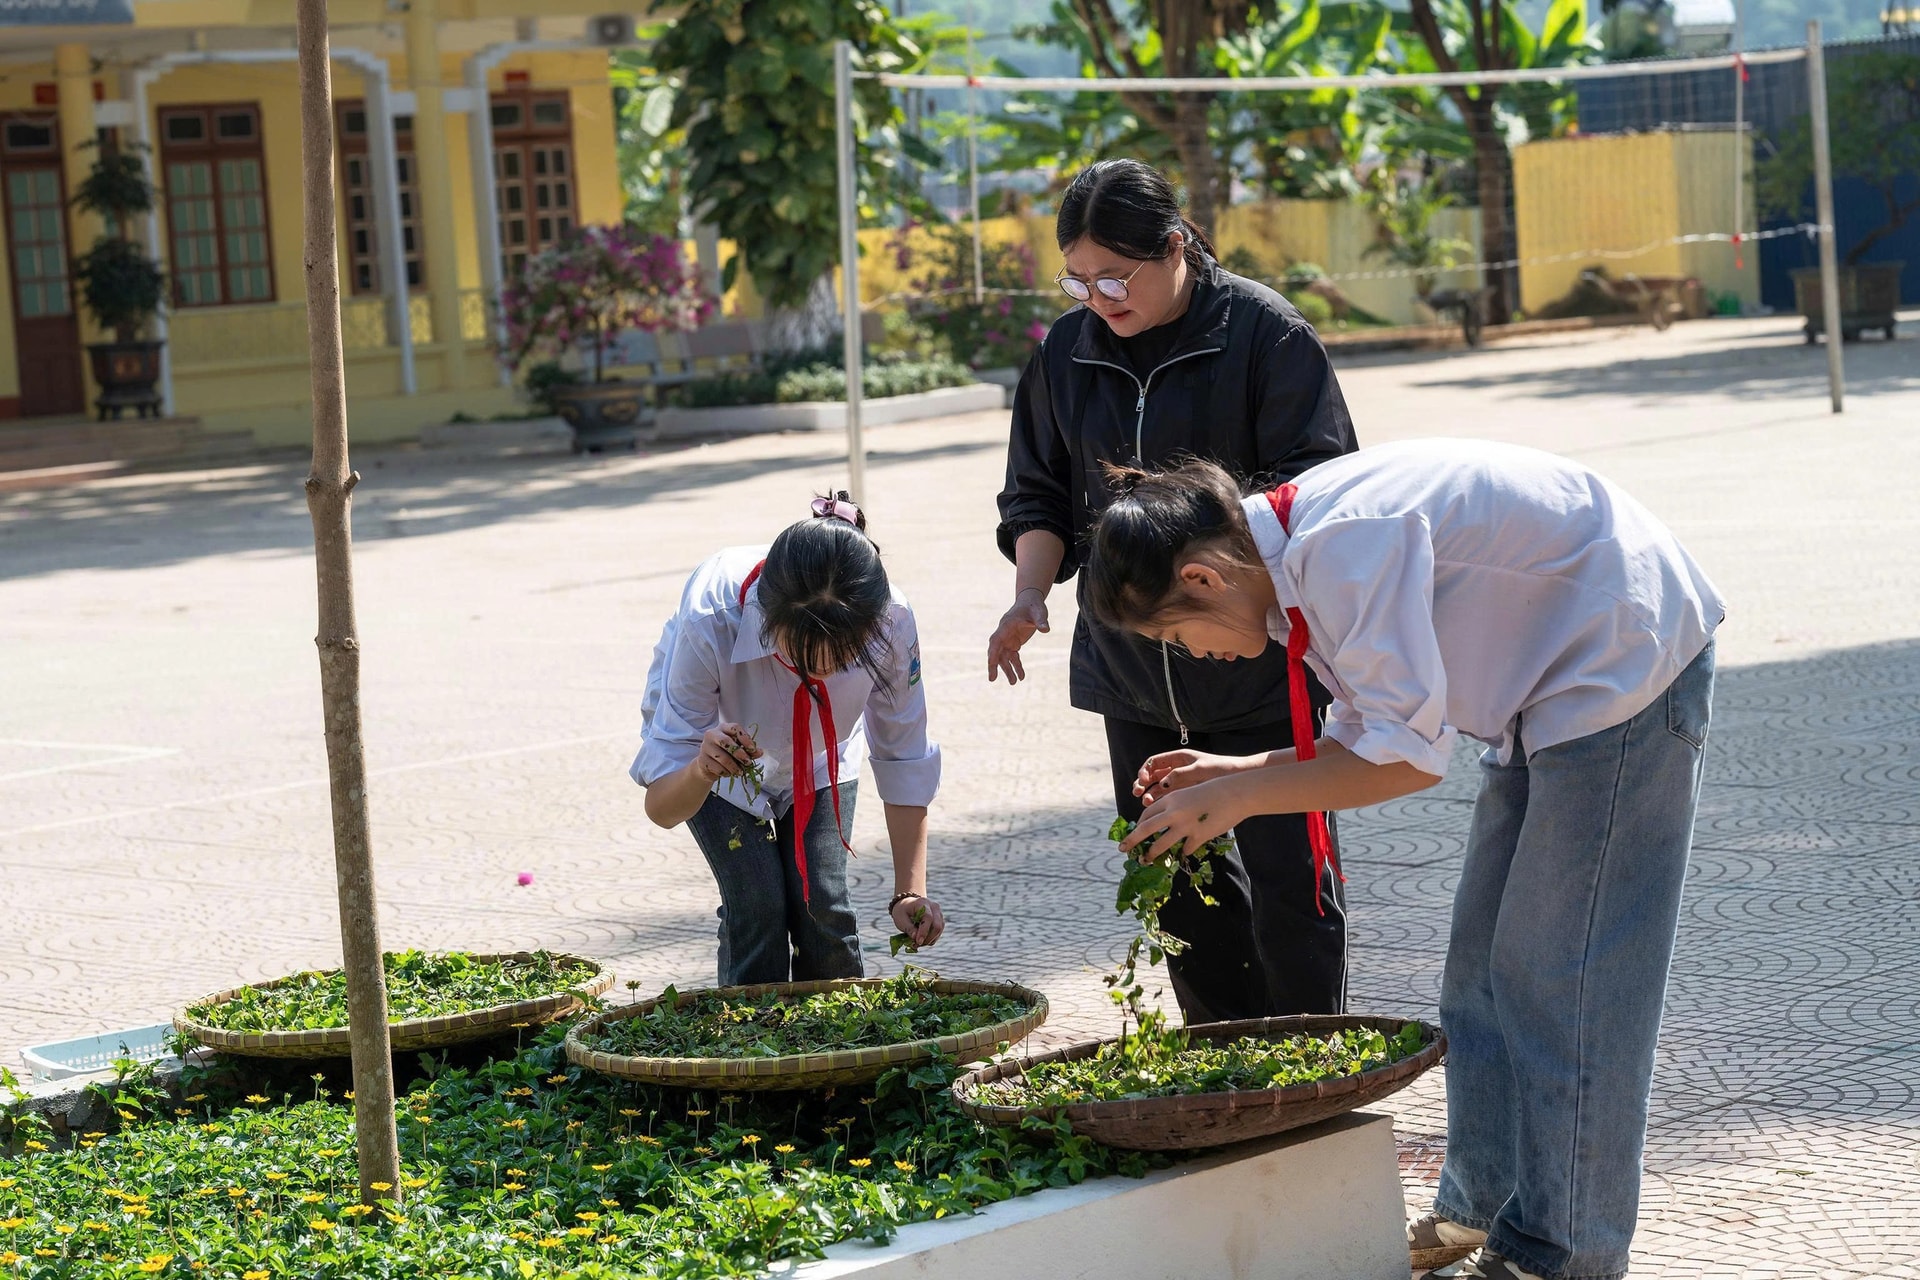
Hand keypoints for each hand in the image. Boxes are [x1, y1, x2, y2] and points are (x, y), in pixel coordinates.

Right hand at [698, 723, 759, 781]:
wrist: (708, 765)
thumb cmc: (726, 753)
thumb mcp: (739, 749)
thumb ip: (749, 750)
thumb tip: (760, 752)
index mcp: (723, 728)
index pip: (735, 728)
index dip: (745, 738)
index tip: (753, 749)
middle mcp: (712, 734)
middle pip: (726, 741)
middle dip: (739, 753)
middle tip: (748, 763)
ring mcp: (705, 747)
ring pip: (722, 757)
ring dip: (734, 767)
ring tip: (740, 772)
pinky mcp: (701, 760)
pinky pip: (716, 768)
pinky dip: (726, 772)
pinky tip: (729, 773)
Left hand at [890, 894, 945, 947]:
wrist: (907, 904)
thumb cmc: (902, 911)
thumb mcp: (900, 919)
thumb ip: (909, 928)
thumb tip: (916, 939)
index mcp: (922, 903)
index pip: (928, 918)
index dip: (924, 931)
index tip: (918, 942)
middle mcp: (934, 907)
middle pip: (937, 925)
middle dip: (928, 938)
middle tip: (916, 945)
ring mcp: (939, 913)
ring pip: (939, 930)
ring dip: (929, 940)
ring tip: (917, 944)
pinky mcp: (940, 920)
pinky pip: (938, 932)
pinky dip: (931, 939)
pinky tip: (922, 941)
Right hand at [987, 591, 1049, 684]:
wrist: (1031, 602)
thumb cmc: (1034, 606)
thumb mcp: (1039, 613)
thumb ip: (1041, 621)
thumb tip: (1046, 630)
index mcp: (1006, 625)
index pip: (996, 640)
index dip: (992, 652)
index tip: (990, 663)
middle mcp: (1004, 633)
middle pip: (995, 651)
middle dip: (993, 665)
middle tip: (992, 679)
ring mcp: (1008, 639)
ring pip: (1004, 657)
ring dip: (1008, 669)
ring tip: (1014, 682)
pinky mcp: (1014, 643)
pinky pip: (1013, 657)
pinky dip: (1016, 666)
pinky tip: (1021, 676)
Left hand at [1118, 776, 1245, 860]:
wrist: (1235, 793)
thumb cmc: (1213, 791)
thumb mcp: (1188, 794)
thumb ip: (1175, 807)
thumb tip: (1163, 821)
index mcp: (1170, 800)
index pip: (1147, 815)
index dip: (1139, 825)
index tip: (1135, 832)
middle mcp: (1174, 813)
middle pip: (1146, 829)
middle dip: (1132, 841)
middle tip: (1123, 849)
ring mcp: (1186, 826)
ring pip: (1161, 844)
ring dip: (1152, 854)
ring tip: (1146, 860)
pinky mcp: (1199, 837)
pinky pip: (1186, 848)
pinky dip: (1183, 851)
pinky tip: (1184, 851)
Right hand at [1134, 750, 1260, 804]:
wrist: (1239, 778)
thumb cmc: (1221, 768)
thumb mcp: (1200, 769)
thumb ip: (1180, 775)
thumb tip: (1162, 784)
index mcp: (1178, 759)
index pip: (1154, 763)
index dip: (1145, 771)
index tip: (1144, 780)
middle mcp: (1175, 771)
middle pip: (1152, 777)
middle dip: (1142, 784)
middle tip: (1138, 793)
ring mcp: (1179, 784)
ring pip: (1157, 789)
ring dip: (1149, 795)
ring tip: (1146, 803)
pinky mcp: (1184, 796)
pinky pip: (1166, 800)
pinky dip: (1159, 804)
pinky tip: (1156, 810)